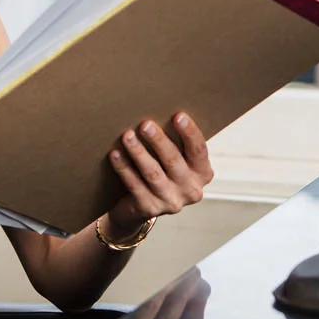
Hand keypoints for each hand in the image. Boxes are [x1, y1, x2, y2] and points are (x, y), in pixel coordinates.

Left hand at [106, 112, 213, 234]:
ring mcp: (171, 202)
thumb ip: (175, 142)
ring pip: (153, 173)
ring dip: (139, 153)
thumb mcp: (175, 160)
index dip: (189, 132)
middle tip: (145, 124)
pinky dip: (124, 168)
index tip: (178, 116)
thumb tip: (159, 109)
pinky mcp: (150, 208)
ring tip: (127, 136)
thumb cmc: (161, 171)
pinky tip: (115, 154)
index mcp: (203, 173)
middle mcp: (191, 190)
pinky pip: (135, 185)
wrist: (140, 206)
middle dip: (159, 141)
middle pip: (174, 161)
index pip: (199, 150)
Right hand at [113, 268, 209, 318]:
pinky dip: (126, 318)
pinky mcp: (152, 268)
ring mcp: (170, 273)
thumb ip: (180, 318)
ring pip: (152, 309)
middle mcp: (189, 281)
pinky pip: (138, 297)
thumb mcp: (183, 296)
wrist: (156, 233)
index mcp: (201, 292)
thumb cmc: (173, 278)